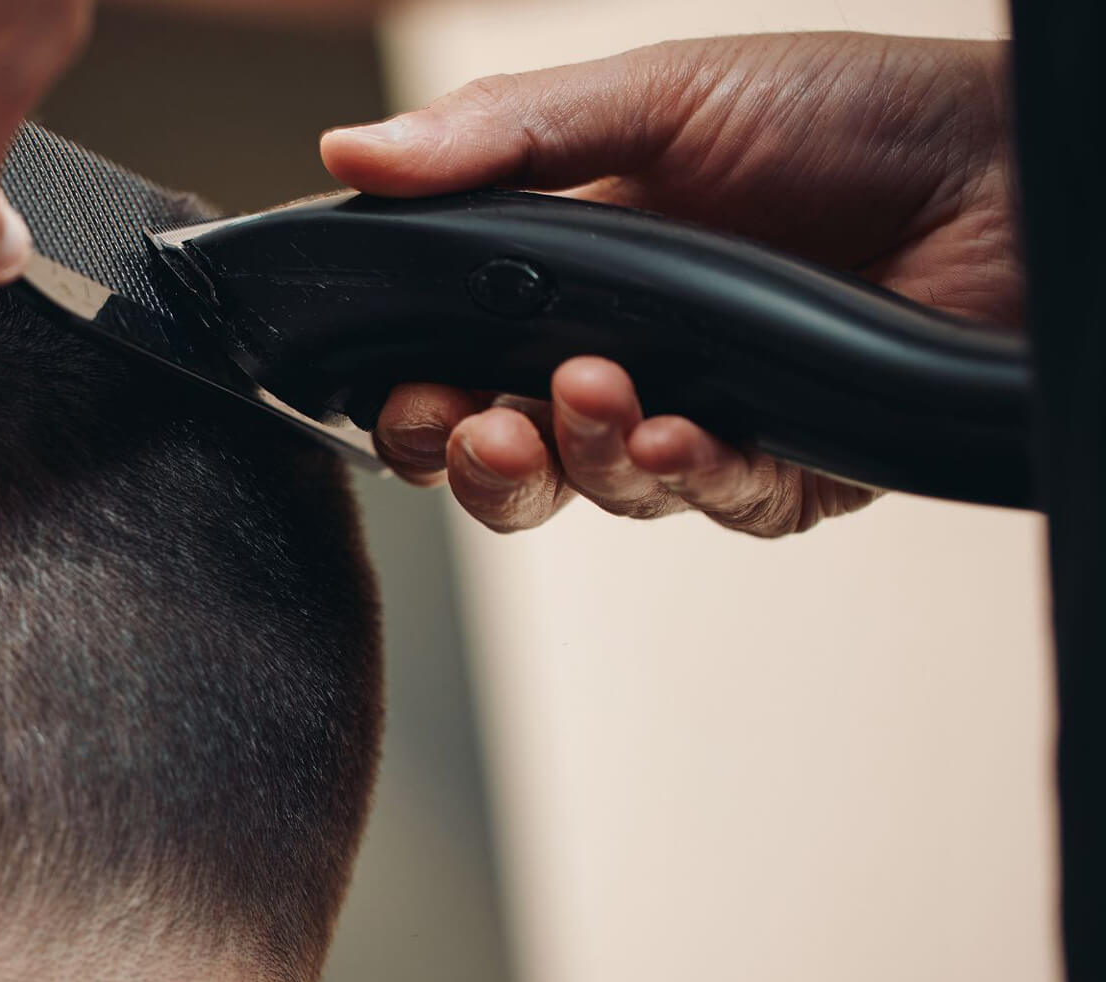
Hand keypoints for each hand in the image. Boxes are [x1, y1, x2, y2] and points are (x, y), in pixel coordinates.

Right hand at [321, 32, 1018, 535]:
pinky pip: (718, 503)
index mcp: (577, 272)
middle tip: (473, 430)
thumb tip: (354, 155)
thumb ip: (502, 137)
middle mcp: (633, 354)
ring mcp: (708, 414)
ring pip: (603, 491)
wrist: (1008, 167)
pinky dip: (689, 475)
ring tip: (601, 391)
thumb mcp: (657, 96)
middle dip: (475, 459)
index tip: (400, 387)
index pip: (459, 361)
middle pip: (513, 454)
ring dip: (583, 455)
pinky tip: (679, 434)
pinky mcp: (794, 465)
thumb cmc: (851, 112)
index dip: (417, 394)